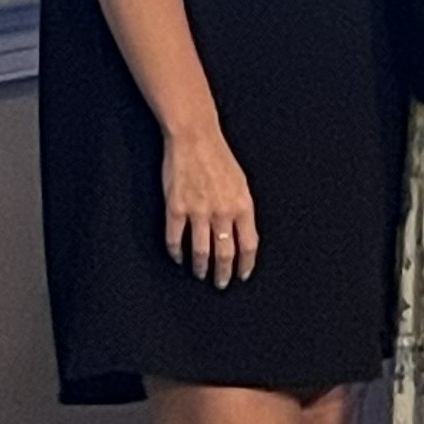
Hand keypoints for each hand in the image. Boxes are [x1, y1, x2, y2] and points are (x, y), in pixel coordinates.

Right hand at [162, 124, 257, 287]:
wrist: (195, 139)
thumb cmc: (220, 159)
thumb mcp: (241, 184)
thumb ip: (241, 210)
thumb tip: (242, 235)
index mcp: (243, 205)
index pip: (248, 244)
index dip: (246, 264)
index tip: (243, 275)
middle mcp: (222, 212)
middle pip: (225, 253)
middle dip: (223, 273)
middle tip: (221, 284)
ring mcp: (198, 211)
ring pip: (200, 251)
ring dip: (201, 267)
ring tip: (200, 275)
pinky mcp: (175, 208)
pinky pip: (175, 239)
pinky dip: (176, 253)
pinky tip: (178, 258)